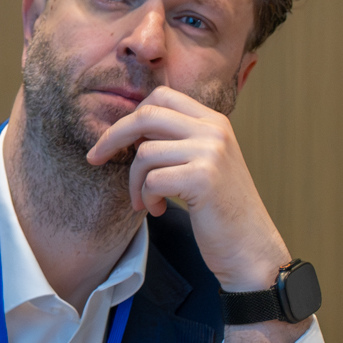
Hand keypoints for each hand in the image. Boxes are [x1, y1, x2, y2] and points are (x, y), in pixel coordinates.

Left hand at [87, 86, 310, 342]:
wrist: (248, 245)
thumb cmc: (217, 208)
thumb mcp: (201, 163)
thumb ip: (175, 141)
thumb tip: (128, 130)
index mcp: (214, 121)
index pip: (161, 96)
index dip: (129, 116)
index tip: (111, 140)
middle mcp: (215, 130)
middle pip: (146, 116)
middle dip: (112, 137)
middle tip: (94, 159)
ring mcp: (211, 152)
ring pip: (144, 154)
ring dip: (134, 183)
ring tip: (146, 202)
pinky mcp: (203, 178)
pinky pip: (151, 180)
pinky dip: (146, 198)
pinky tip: (157, 210)